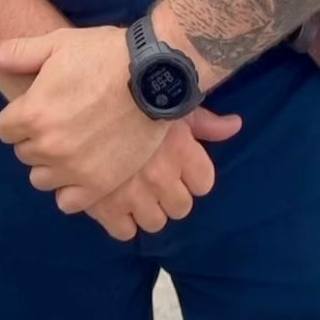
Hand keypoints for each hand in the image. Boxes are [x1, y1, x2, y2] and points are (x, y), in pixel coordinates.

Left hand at [0, 26, 240, 221]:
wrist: (154, 74)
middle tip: (63, 118)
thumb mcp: (56, 45)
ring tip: (74, 142)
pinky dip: (72, 188)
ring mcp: (73, 169)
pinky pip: (68, 202)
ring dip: (52, 163)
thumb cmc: (103, 54)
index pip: (5, 129)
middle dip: (37, 137)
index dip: (22, 115)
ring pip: (43, 179)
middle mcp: (48, 146)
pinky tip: (84, 166)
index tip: (42, 104)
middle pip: (24, 153)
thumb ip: (13, 52)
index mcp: (32, 113)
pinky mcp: (99, 185)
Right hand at [63, 106, 241, 239]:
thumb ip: (205, 121)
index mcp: (180, 149)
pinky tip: (115, 199)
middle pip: (181, 207)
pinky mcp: (102, 205)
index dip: (193, 175)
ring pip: (154, 221)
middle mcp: (160, 175)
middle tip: (155, 176)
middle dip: (170, 194)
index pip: (204, 183)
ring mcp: (131, 193)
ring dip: (146, 208)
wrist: (84, 88)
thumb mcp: (170, 99)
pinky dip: (119, 219)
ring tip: (135, 188)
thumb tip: (236, 126)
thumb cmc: (132, 89)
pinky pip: (123, 231)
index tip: (180, 164)